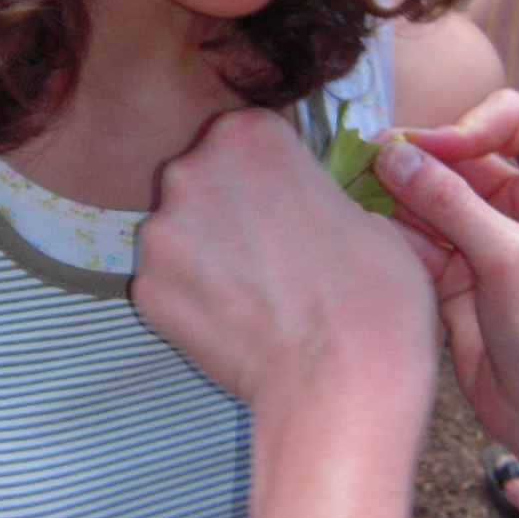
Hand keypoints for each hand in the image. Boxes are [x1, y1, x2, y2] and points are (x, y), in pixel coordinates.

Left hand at [134, 110, 437, 419]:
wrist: (342, 382)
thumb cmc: (372, 297)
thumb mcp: (367, 213)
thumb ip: (315, 191)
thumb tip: (303, 204)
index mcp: (251, 135)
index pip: (246, 136)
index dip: (269, 173)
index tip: (286, 201)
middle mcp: (194, 170)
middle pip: (203, 178)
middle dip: (230, 208)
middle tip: (273, 254)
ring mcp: (162, 233)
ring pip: (179, 232)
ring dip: (207, 254)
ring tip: (256, 295)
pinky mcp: (146, 290)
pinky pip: (167, 283)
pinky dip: (192, 300)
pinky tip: (235, 323)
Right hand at [375, 92, 518, 474]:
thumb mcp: (506, 260)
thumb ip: (449, 203)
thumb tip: (393, 153)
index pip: (509, 121)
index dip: (468, 127)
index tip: (431, 150)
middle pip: (459, 154)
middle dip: (419, 158)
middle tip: (369, 160)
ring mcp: (482, 233)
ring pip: (429, 192)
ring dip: (397, 191)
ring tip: (358, 187)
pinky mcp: (452, 267)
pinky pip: (415, 232)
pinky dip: (392, 228)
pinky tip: (369, 225)